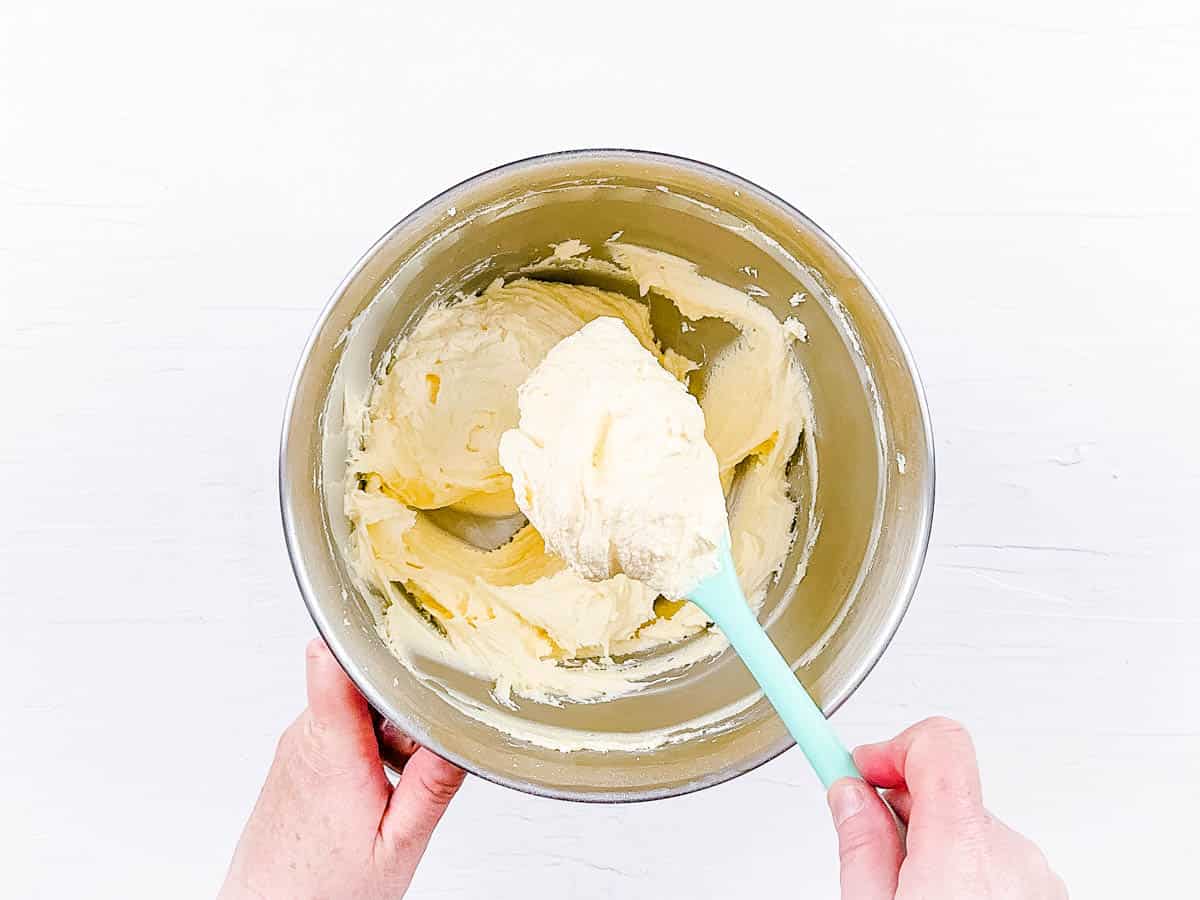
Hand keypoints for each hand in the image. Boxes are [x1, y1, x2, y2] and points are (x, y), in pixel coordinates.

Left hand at [220, 639, 465, 898]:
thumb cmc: (322, 892)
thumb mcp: (400, 844)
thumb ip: (433, 784)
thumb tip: (462, 734)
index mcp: (332, 749)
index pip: (330, 658)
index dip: (364, 633)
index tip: (401, 627)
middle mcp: (305, 738)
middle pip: (357, 680)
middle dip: (399, 699)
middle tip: (422, 743)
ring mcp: (295, 748)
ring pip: (350, 704)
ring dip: (384, 727)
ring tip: (398, 776)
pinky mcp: (293, 762)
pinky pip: (337, 728)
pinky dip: (365, 745)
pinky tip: (376, 786)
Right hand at [827, 717, 1065, 898]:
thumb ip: (862, 848)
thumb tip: (850, 796)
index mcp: (962, 847)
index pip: (938, 743)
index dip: (892, 747)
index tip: (860, 766)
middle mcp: (1011, 853)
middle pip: (945, 793)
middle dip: (905, 812)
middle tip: (876, 854)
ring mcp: (1037, 877)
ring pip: (969, 832)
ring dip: (937, 851)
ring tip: (915, 897)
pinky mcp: (1048, 895)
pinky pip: (998, 864)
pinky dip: (969, 878)